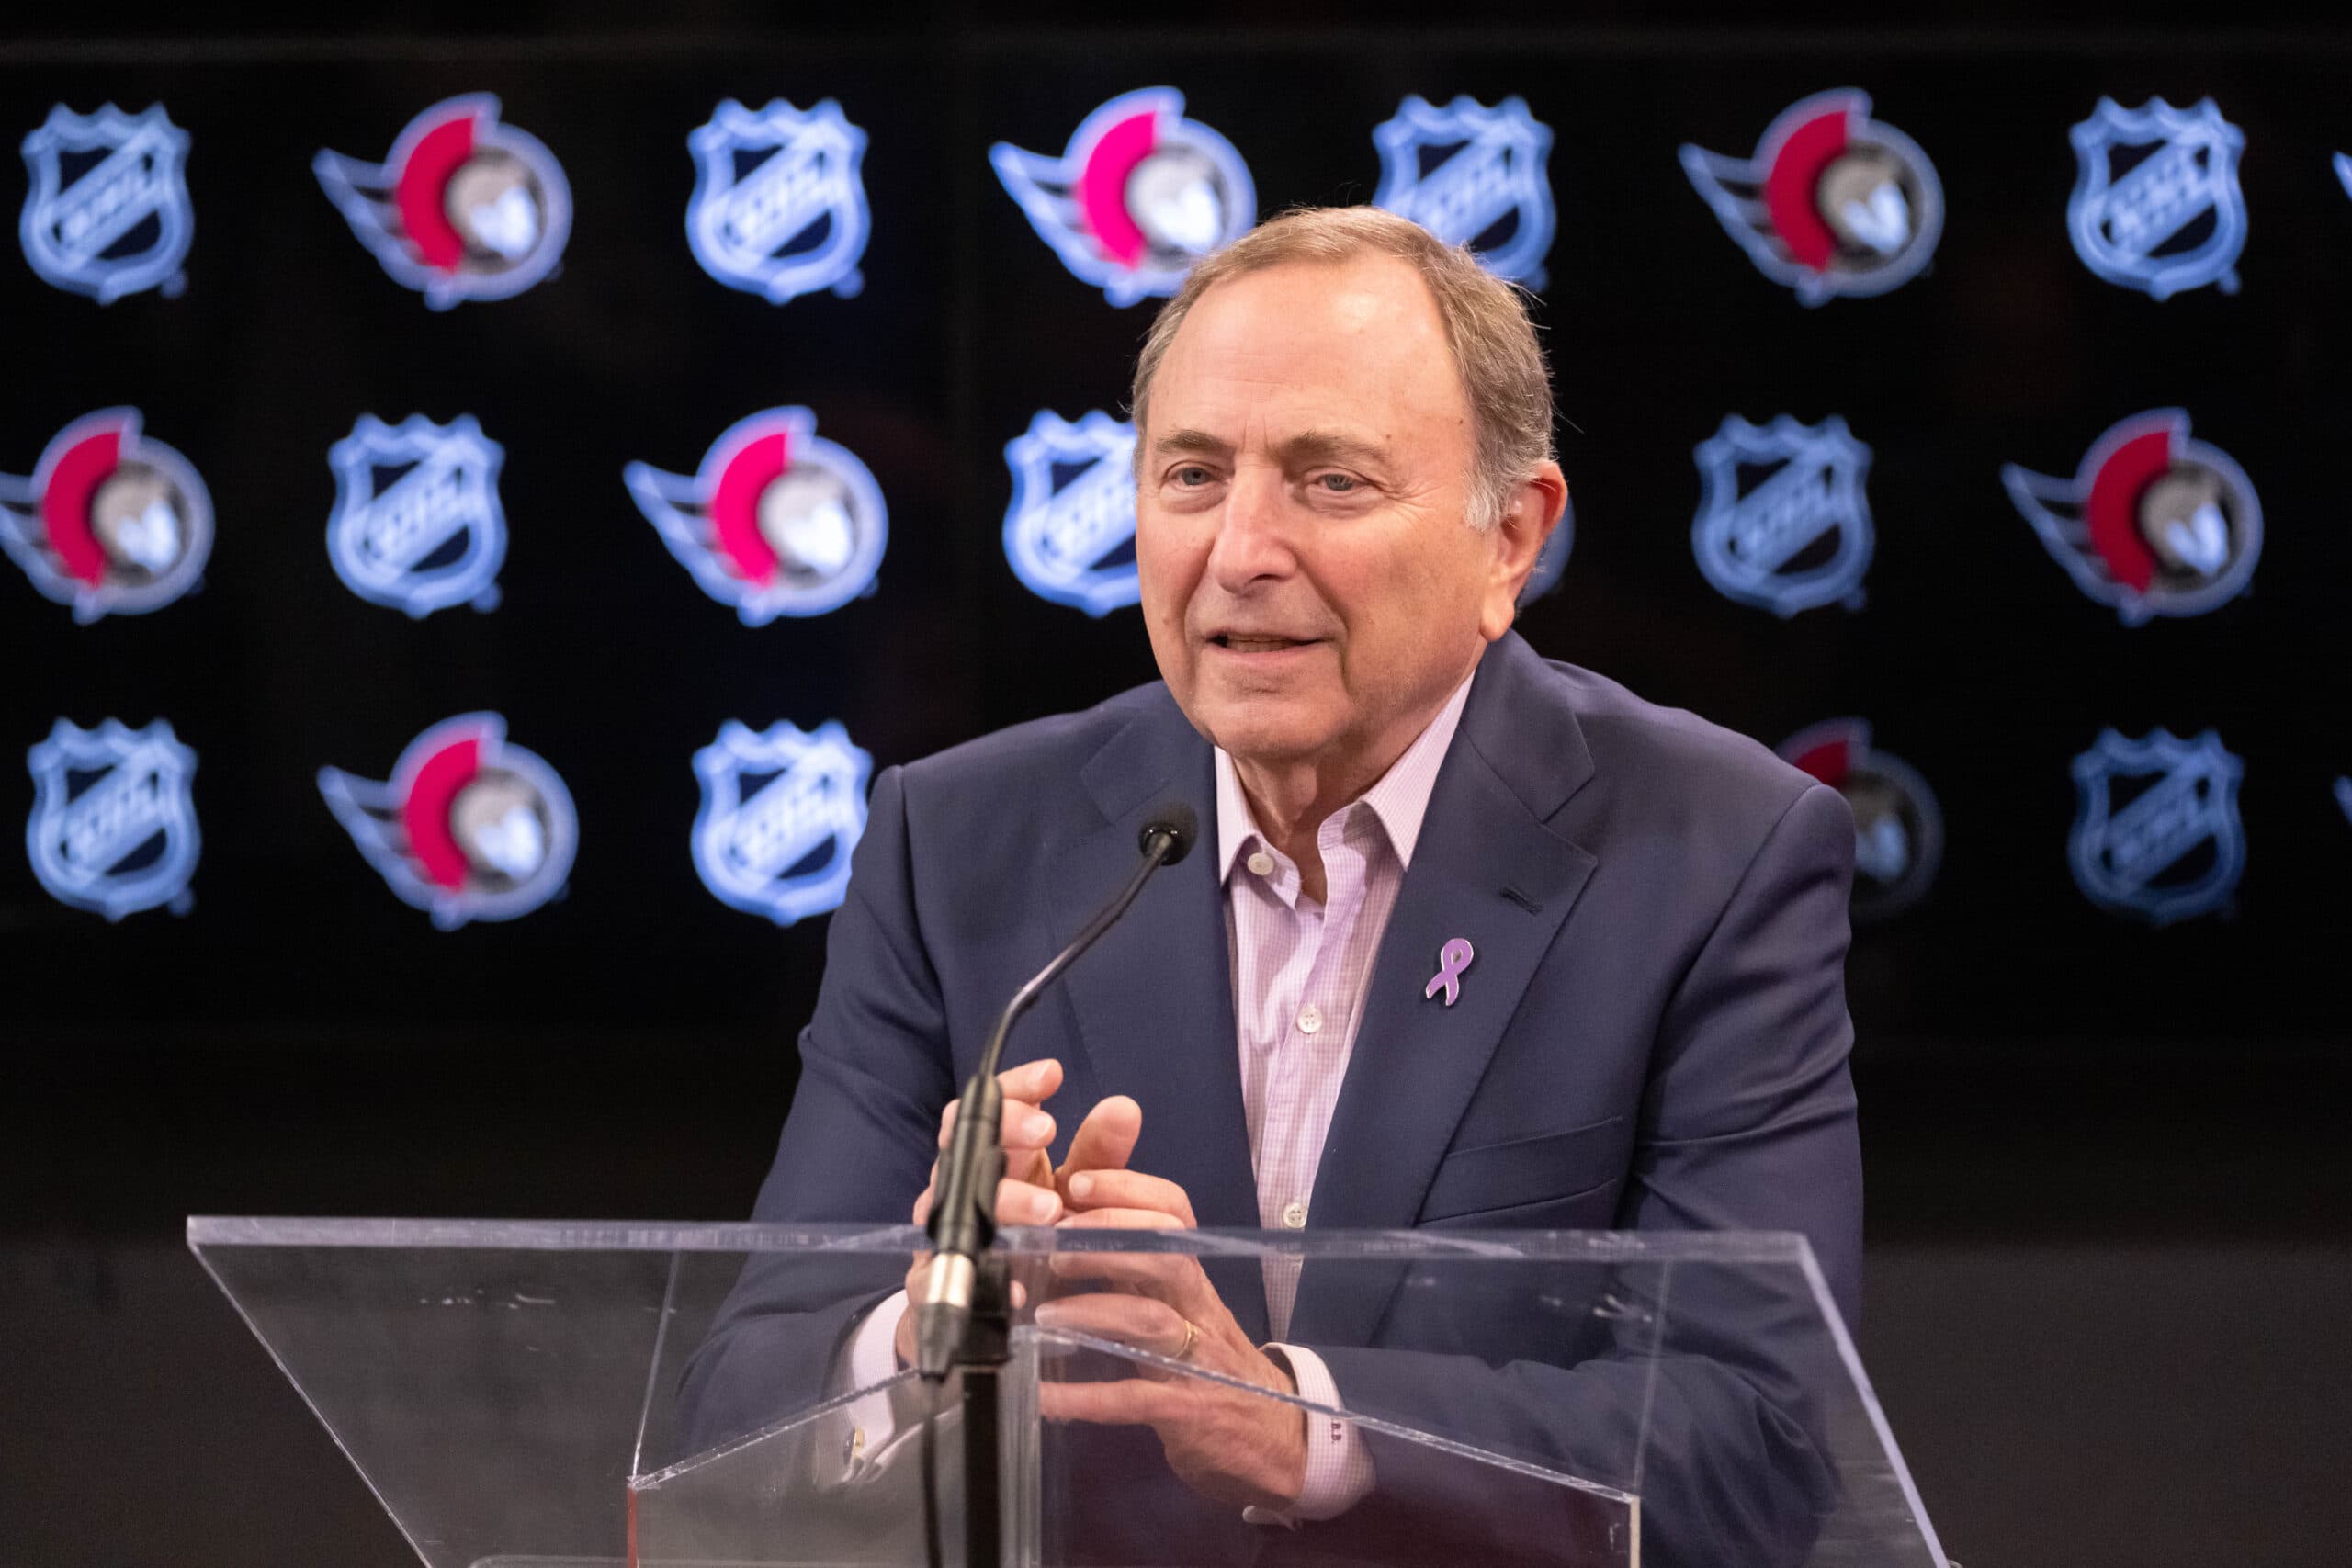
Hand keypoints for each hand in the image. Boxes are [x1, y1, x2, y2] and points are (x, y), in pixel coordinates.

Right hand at [897, 1058, 1068, 1366]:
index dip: (1016, 1086)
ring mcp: (943, 1232)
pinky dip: (981, 1276)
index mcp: (993, 1158)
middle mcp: (959, 1186)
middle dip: (1005, 1129)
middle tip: (1048, 1130)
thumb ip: (1098, 1154)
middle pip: (965, 1142)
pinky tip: (1018, 1284)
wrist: (991, 1313)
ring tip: (1049, 1208)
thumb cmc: (1032, 1239)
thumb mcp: (1071, 1194)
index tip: (1052, 1074)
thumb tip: (1126, 1108)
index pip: (990, 1107)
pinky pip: (943, 1274)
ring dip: (1002, 1200)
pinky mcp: (931, 1284)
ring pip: (955, 1202)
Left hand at [1034, 1165, 1309, 1512]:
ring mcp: (1196, 1360)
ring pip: (1151, 1319)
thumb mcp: (1177, 1308)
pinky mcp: (1188, 1412)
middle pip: (1166, 1252)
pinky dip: (1084, 1398)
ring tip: (1044, 1314)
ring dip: (1092, 1311)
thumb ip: (1133, 1271)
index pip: (1174, 1212)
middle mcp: (1198, 1308)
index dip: (1127, 1188)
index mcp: (1191, 1277)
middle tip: (1054, 1245)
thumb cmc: (1210, 1365)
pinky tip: (1043, 1396)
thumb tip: (1064, 1230)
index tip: (1074, 1181)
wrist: (1275, 1438)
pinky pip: (1133, 1400)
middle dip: (1108, 1238)